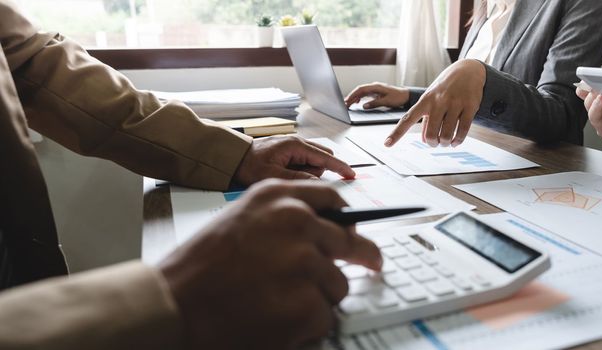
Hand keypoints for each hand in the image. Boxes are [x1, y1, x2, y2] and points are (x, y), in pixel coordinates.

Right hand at [159, 180, 382, 348]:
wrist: (172, 305)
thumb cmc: (199, 268)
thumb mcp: (240, 220)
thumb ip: (282, 219)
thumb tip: (321, 230)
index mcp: (278, 197)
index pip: (333, 200)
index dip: (348, 219)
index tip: (357, 228)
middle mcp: (296, 222)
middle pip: (350, 240)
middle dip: (363, 255)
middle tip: (373, 263)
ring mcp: (304, 261)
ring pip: (338, 284)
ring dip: (319, 297)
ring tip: (281, 303)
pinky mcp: (307, 302)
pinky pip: (326, 316)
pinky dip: (308, 325)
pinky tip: (279, 321)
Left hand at [233, 135, 354, 184]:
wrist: (232, 157)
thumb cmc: (248, 164)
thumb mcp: (272, 175)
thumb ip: (297, 179)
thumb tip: (317, 183)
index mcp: (295, 145)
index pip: (325, 157)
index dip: (340, 167)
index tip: (351, 175)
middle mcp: (296, 143)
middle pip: (320, 159)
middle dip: (314, 172)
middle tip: (293, 179)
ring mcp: (292, 146)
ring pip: (311, 162)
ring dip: (304, 172)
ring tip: (282, 176)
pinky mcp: (288, 151)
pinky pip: (302, 163)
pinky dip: (298, 170)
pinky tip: (282, 173)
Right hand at [344, 82, 409, 108]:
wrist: (405, 95)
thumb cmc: (398, 97)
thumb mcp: (386, 101)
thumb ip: (374, 103)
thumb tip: (364, 106)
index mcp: (376, 87)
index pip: (361, 89)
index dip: (353, 95)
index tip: (347, 100)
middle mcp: (374, 87)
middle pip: (359, 91)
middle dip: (351, 97)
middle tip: (344, 104)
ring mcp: (375, 89)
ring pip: (361, 92)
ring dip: (354, 98)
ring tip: (348, 104)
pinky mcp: (376, 93)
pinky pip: (365, 94)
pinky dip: (360, 98)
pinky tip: (357, 102)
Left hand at [385, 59, 485, 147]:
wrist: (467, 70)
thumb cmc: (445, 89)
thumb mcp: (431, 99)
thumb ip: (426, 119)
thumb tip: (424, 140)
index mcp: (425, 100)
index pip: (407, 119)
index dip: (397, 133)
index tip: (386, 144)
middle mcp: (438, 102)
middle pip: (431, 134)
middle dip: (433, 143)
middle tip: (436, 143)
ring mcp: (454, 104)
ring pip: (447, 135)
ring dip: (446, 143)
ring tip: (447, 142)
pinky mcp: (470, 106)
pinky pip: (463, 130)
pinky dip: (458, 141)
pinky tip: (456, 142)